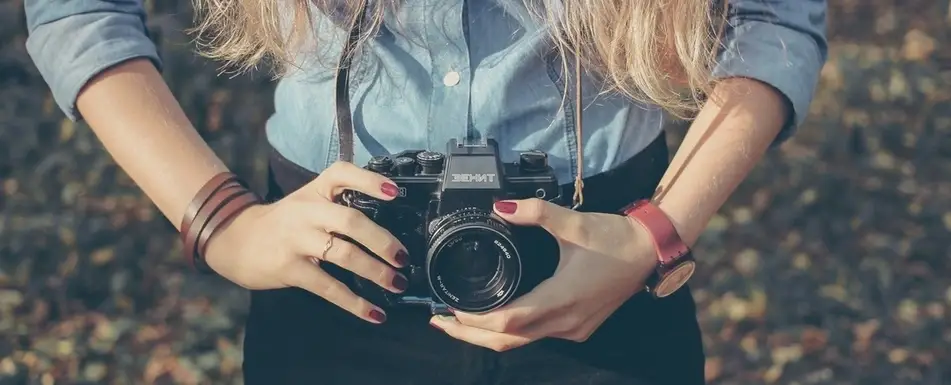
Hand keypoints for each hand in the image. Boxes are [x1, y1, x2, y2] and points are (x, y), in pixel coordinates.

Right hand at [203, 161, 409, 323]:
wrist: (236, 239)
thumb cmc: (284, 222)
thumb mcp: (307, 201)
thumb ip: (339, 205)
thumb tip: (387, 229)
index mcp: (315, 191)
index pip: (342, 174)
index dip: (370, 181)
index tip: (395, 193)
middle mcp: (307, 211)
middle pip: (351, 220)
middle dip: (382, 240)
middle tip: (402, 257)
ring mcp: (297, 240)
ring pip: (343, 254)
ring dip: (375, 271)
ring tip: (396, 283)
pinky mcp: (291, 268)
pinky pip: (329, 287)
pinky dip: (355, 303)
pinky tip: (375, 313)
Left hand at [429, 198, 657, 350]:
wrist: (651, 250)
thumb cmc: (616, 238)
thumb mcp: (573, 222)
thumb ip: (535, 212)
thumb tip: (501, 207)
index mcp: (561, 298)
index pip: (507, 320)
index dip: (474, 319)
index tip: (449, 307)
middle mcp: (566, 321)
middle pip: (507, 340)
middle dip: (470, 335)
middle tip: (439, 321)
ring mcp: (573, 328)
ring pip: (521, 342)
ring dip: (489, 335)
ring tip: (459, 321)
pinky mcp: (578, 326)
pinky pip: (537, 336)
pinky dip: (511, 331)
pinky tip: (496, 317)